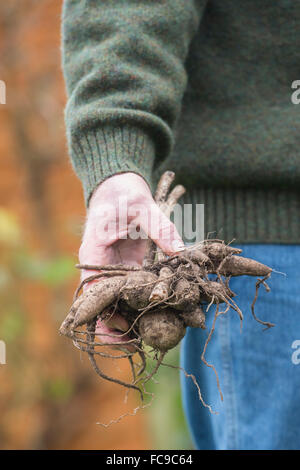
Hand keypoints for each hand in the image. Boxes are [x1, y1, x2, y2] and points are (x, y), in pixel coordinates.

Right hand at [79, 172, 183, 350]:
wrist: (119, 188)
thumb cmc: (124, 194)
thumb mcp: (143, 207)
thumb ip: (161, 228)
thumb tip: (182, 252)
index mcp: (94, 252)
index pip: (93, 291)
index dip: (103, 315)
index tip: (121, 332)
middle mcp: (101, 266)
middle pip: (104, 304)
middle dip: (118, 327)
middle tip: (137, 346)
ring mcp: (114, 269)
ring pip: (118, 302)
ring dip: (131, 320)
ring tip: (151, 336)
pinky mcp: (127, 269)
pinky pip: (133, 292)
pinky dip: (144, 305)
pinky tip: (161, 314)